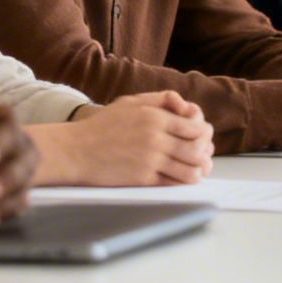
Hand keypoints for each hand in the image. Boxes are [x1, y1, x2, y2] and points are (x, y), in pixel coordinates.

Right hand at [35, 92, 214, 185]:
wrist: (76, 150)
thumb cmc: (103, 126)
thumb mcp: (131, 102)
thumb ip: (161, 100)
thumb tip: (186, 105)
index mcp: (156, 117)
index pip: (196, 126)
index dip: (204, 132)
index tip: (202, 136)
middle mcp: (157, 139)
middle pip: (198, 148)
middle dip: (205, 152)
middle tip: (204, 154)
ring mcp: (151, 160)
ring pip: (191, 169)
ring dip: (198, 170)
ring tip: (196, 169)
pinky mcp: (143, 179)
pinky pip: (174, 183)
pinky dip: (184, 182)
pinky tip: (183, 178)